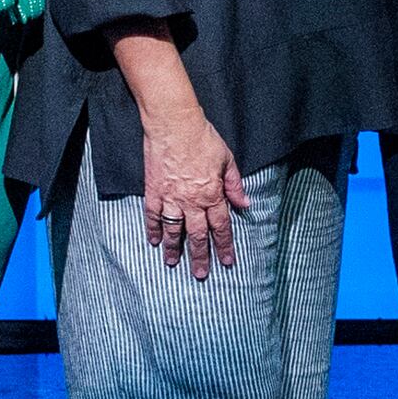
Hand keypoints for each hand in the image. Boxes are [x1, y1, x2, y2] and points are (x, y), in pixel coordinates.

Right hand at [139, 101, 249, 274]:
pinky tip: (154, 241)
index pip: (220, 226)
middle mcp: (191, 200)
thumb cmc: (203, 138)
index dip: (224, 246)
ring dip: (175, 249)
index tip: (226, 261)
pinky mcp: (153, 190)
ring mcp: (170, 197)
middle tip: (201, 274)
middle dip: (200, 257)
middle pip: (197, 235)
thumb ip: (235, 185)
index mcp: (212, 194)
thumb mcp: (227, 160)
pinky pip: (153, 215)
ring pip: (173, 230)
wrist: (173, 124)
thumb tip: (245, 205)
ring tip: (174, 264)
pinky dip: (153, 229)